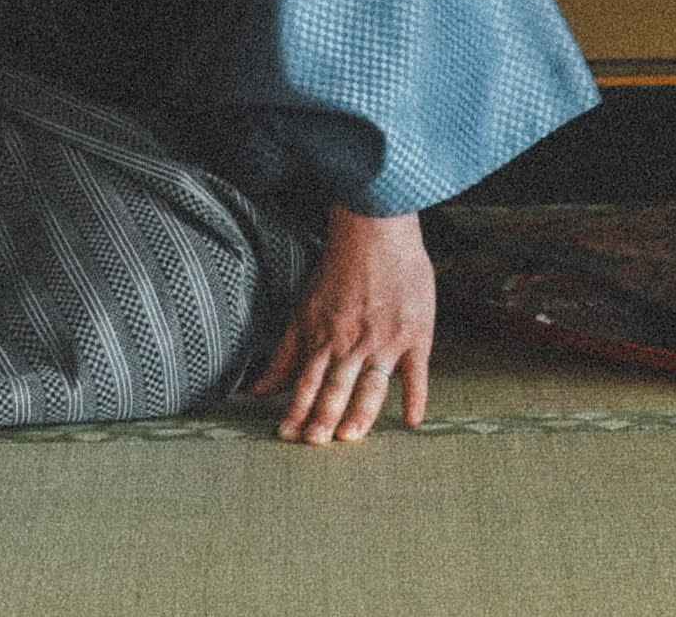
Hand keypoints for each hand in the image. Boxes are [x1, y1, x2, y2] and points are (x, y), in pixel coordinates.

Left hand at [251, 205, 433, 443]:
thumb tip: (259, 389)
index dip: (296, 410)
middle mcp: (352, 343)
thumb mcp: (303, 309)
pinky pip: (416, 372)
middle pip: (335, 387)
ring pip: (370, 384)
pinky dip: (416, 396)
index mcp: (324, 338)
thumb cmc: (338, 270)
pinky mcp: (415, 335)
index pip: (306, 382)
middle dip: (323, 417)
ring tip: (349, 437)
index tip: (288, 436)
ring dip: (360, 412)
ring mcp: (385, 340)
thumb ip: (285, 353)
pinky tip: (412, 420)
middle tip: (315, 444)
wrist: (376, 231)